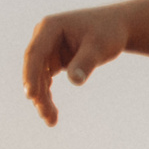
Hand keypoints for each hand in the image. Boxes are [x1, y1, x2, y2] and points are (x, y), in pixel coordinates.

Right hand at [23, 7, 131, 125]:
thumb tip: (75, 81)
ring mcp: (47, 50)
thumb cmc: (109, 32)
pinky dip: (48, 95)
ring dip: (42, 98)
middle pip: (35, 68)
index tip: (31, 95)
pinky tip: (52, 114)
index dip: (31, 75)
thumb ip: (86, 62)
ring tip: (51, 121)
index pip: (35, 53)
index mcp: (50, 27)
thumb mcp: (100, 46)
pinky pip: (46, 80)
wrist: (117, 27)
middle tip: (47, 116)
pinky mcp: (53, 60)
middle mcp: (43, 37)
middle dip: (39, 93)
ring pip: (39, 77)